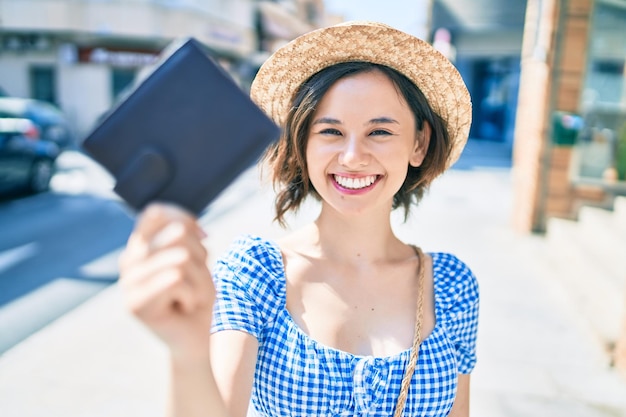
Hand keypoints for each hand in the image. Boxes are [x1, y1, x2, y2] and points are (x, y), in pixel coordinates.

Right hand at [119, 203, 213, 360]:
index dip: (186, 222)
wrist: (197, 339)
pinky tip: (184, 309)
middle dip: (200, 258)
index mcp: (139, 246)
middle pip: (177, 234)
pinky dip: (193, 295)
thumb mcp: (197, 258)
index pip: (157, 213)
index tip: (200, 242)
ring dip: (199, 281)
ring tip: (189, 298)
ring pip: (181, 258)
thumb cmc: (198, 296)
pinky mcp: (134, 304)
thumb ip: (184, 235)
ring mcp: (127, 283)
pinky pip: (177, 280)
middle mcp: (128, 261)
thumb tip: (178, 228)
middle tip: (194, 283)